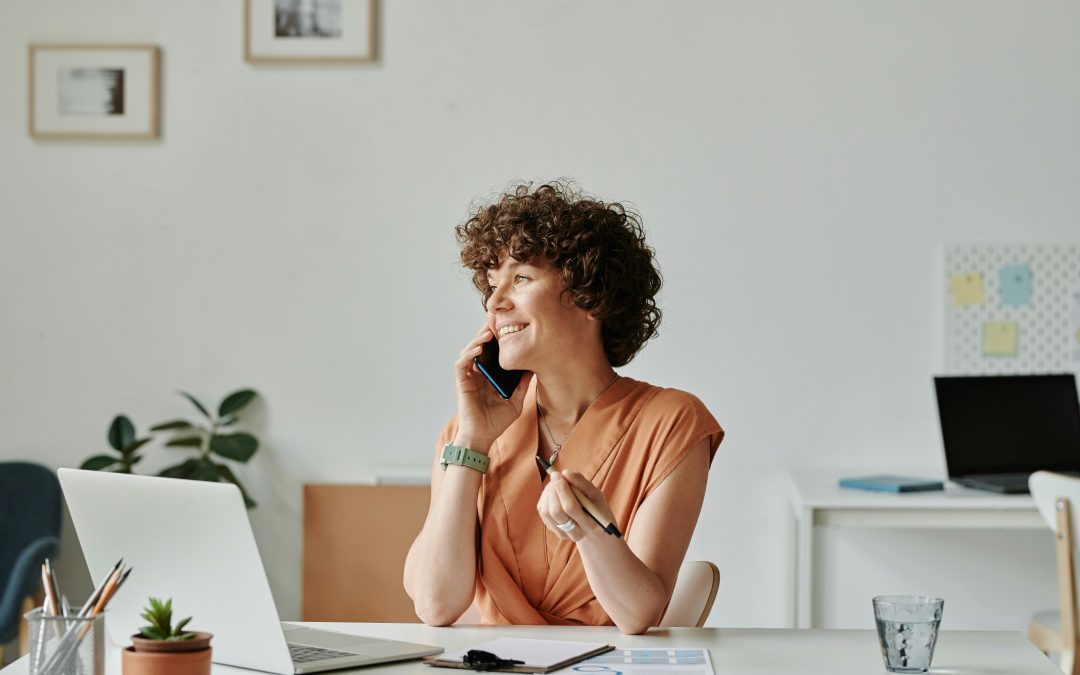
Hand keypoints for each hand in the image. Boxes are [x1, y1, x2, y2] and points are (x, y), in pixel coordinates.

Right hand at [453, 325, 532, 452]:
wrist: (482, 438)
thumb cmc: (496, 422)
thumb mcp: (516, 401)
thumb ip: (523, 385)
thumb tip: (534, 369)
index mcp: (489, 376)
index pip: (492, 352)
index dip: (497, 339)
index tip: (508, 327)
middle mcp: (477, 374)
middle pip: (479, 348)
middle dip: (486, 333)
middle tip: (497, 321)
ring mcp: (468, 378)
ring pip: (469, 352)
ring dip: (477, 341)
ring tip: (489, 332)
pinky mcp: (462, 383)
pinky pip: (462, 364)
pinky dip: (469, 354)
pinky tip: (480, 349)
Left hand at [537, 470, 616, 542]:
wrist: (592, 524)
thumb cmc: (594, 505)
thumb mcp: (595, 493)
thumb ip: (581, 482)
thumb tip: (565, 473)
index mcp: (589, 524)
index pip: (571, 507)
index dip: (562, 489)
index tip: (559, 474)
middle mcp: (575, 533)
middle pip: (556, 512)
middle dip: (554, 490)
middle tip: (556, 475)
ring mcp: (562, 533)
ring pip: (547, 512)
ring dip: (549, 493)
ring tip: (556, 484)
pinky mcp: (552, 528)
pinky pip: (543, 511)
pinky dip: (546, 498)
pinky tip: (554, 492)